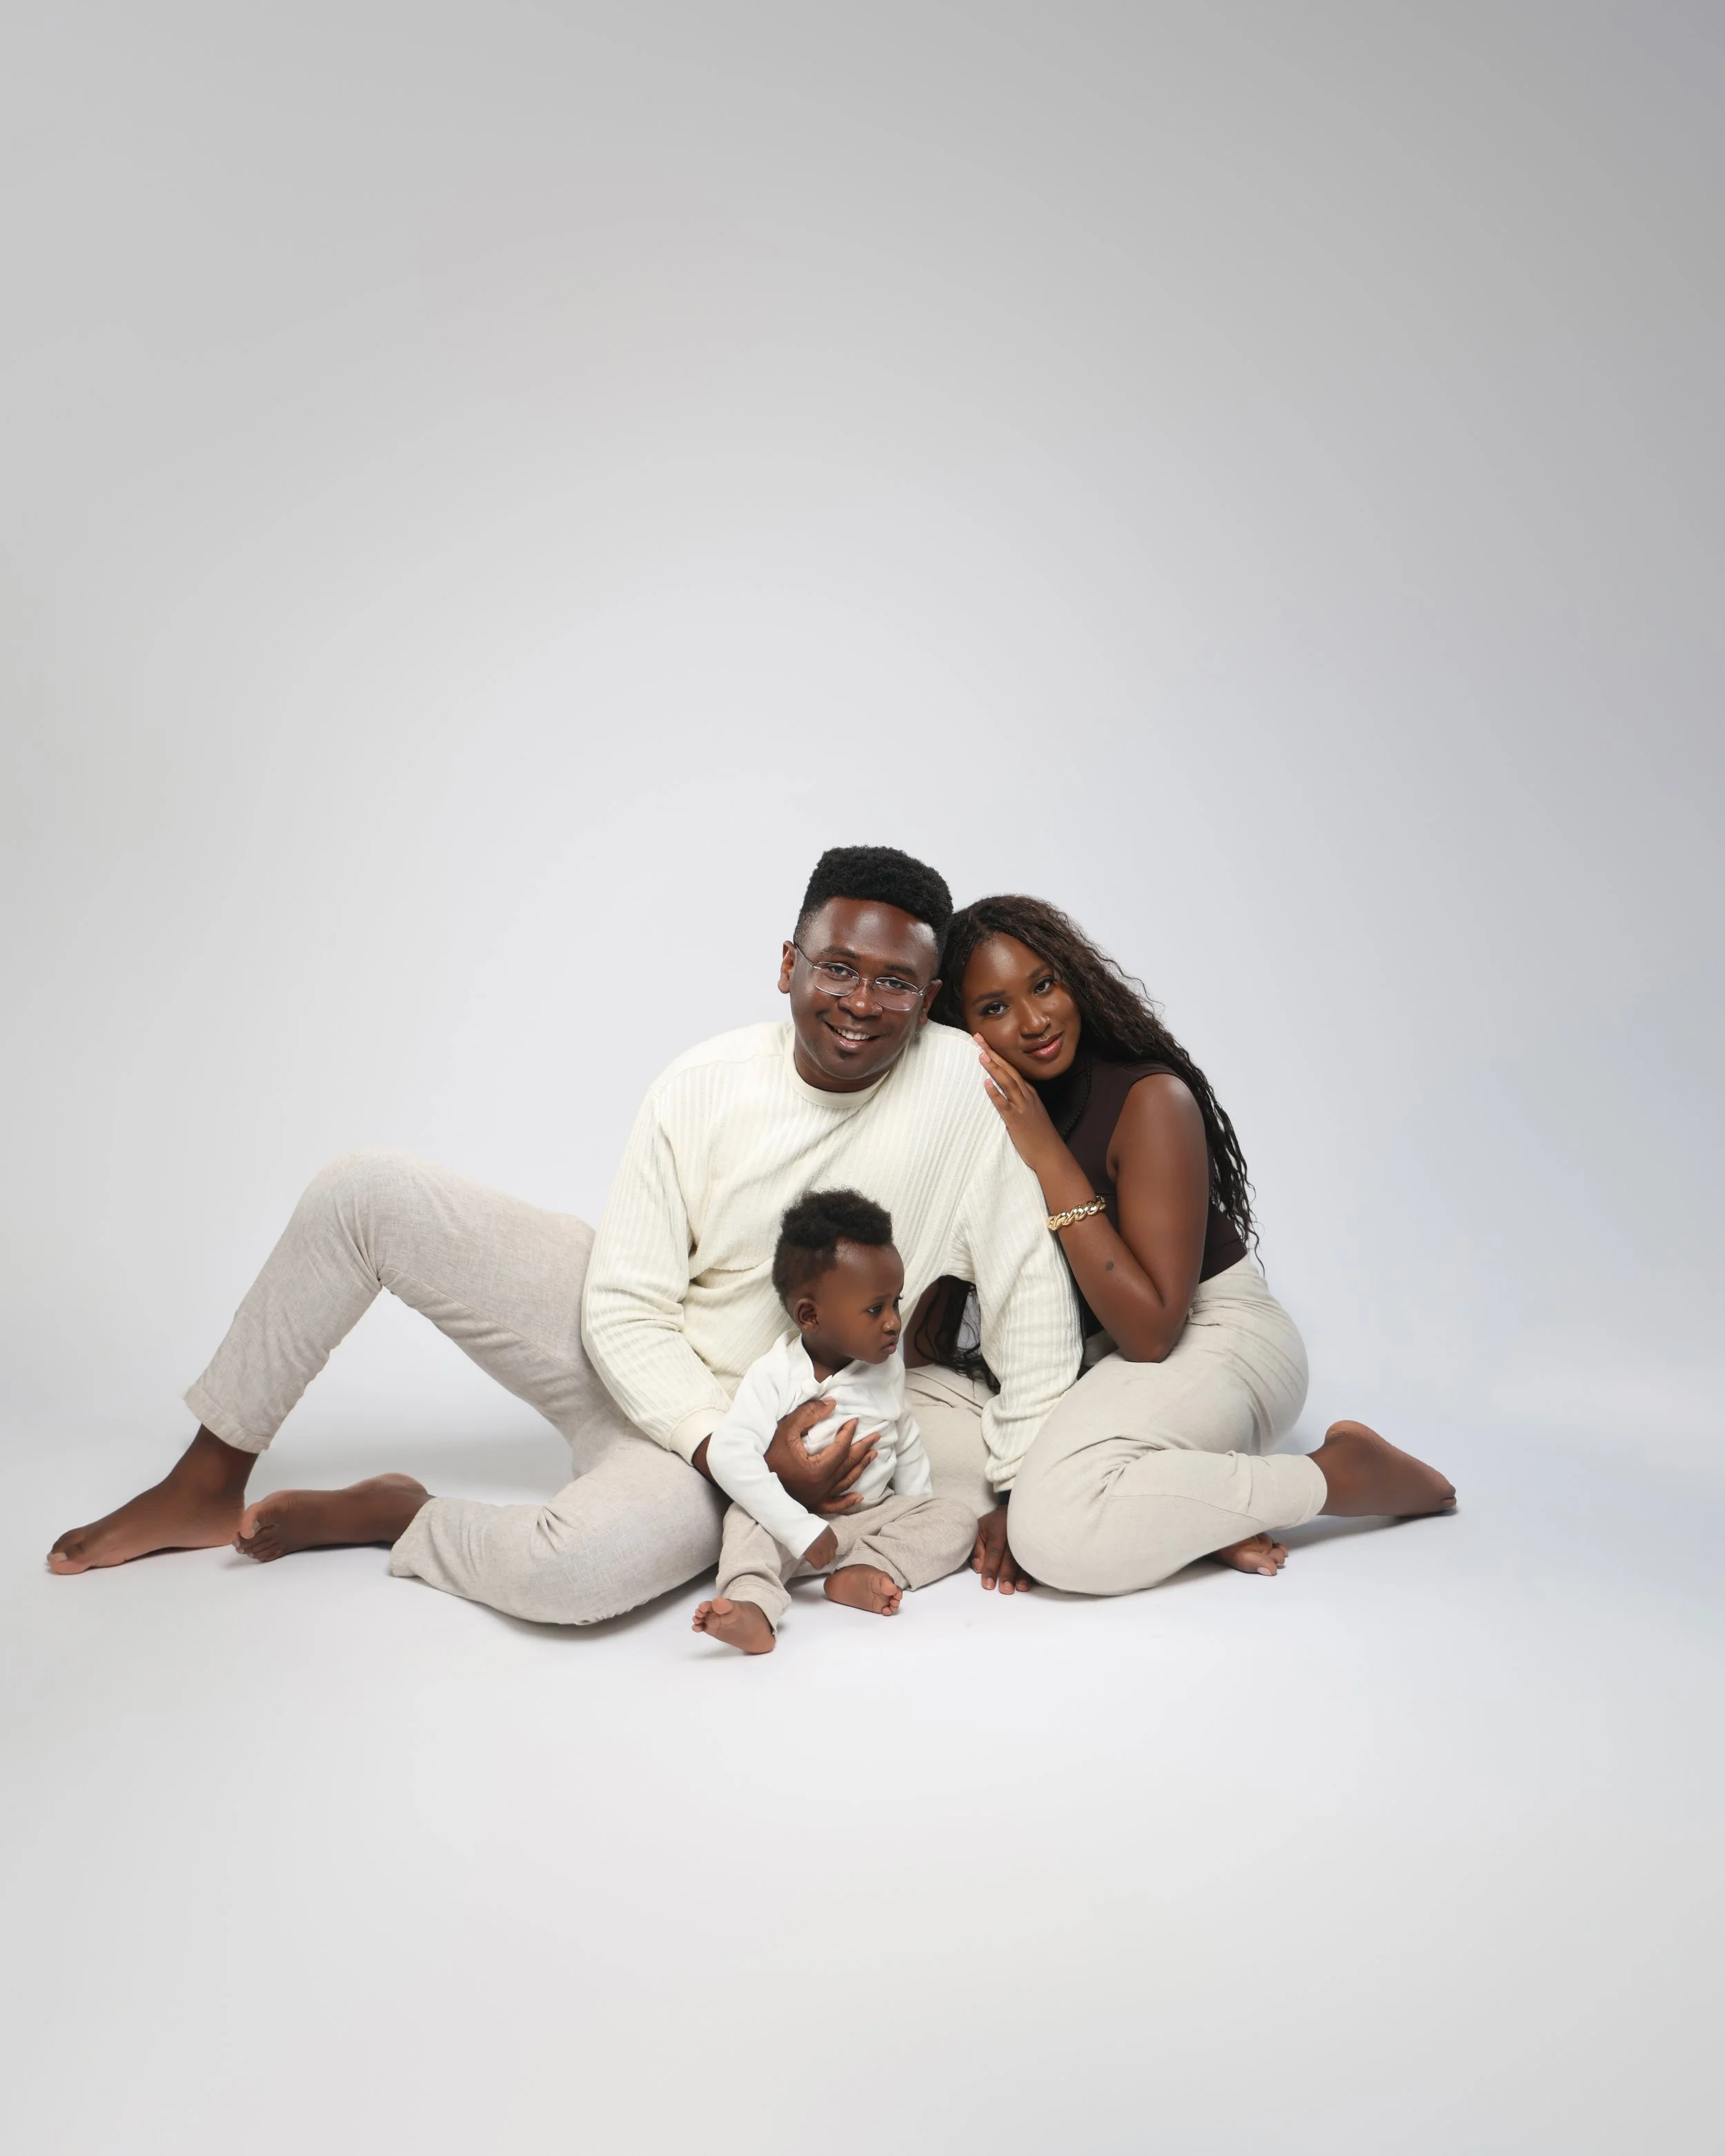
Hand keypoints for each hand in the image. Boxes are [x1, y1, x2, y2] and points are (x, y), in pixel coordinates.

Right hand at [764, 1399, 876, 1515]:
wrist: (748, 1476)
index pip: (840, 1449)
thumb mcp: (786, 1427)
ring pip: (846, 1482)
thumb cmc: (767, 1451)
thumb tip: (833, 1404)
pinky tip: (860, 1497)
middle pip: (848, 1465)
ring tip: (873, 1454)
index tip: (855, 1421)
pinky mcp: (811, 1504)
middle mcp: (820, 1487)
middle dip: (863, 1448)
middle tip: (876, 1436)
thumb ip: (809, 1414)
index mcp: (816, 1470)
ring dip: (861, 1468)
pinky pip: (834, 1505)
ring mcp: (816, 1498)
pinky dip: (848, 1502)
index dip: (849, 1433)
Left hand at [801, 1525, 837, 1567]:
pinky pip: (835, 1544)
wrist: (801, 1522)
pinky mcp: (831, 1533)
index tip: (815, 1564)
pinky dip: (832, 1546)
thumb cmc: (797, 1537)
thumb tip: (814, 1561)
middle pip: (827, 1560)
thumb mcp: (799, 1550)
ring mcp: (828, 1539)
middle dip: (823, 1560)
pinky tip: (827, 1545)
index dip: (817, 1565)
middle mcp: (822, 1546)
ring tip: (823, 1551)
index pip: (820, 1564)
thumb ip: (809, 1557)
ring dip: (828, 1554)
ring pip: (833, 1553)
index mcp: (813, 1551)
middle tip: (819, 1558)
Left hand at [971, 1503, 1033, 1593]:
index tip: (989, 1584)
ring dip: (1024, 1574)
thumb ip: (977, 1549)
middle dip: (1008, 1574)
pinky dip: (1035, 1569)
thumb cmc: (995, 1523)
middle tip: (1006, 1589)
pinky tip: (1035, 1579)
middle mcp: (1015, 1532)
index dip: (991, 1568)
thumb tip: (978, 1568)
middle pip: (1011, 1556)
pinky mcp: (1036, 1542)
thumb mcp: (980, 1529)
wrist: (1017, 1509)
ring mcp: (1027, 1536)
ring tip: (1021, 1587)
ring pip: (1025, 1557)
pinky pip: (1036, 1556)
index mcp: (999, 1528)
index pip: (994, 1551)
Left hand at [973, 1035, 1062, 1173]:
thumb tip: (1007, 1094)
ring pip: (1007, 1082)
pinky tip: (986, 1083)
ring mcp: (1022, 1107)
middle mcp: (1026, 1096)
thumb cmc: (1040, 1136)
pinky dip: (995, 1093)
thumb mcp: (1032, 1113)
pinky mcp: (1016, 1120)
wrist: (1051, 1154)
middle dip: (993, 1053)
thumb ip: (1021, 1101)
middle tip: (978, 1037)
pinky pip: (1004, 1104)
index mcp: (1029, 1093)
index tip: (985, 1042)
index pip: (1012, 1069)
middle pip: (1008, 1069)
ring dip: (994, 1067)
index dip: (998, 1054)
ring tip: (981, 1054)